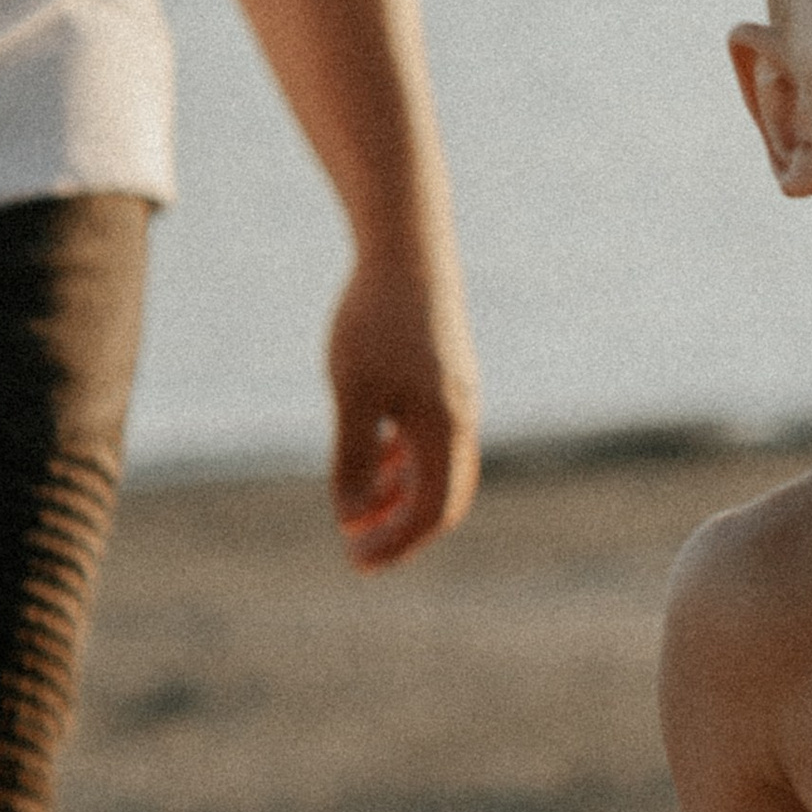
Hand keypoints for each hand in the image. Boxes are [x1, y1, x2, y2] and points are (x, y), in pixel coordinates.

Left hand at [327, 255, 479, 569]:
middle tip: (359, 555)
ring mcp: (457, 398)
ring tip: (357, 516)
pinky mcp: (446, 378)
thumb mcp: (353, 393)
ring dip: (400, 498)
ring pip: (437, 468)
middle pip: (442, 498)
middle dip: (402, 532)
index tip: (356, 562)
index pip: (431, 510)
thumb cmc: (375, 321)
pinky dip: (404, 463)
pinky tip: (373, 462)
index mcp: (445, 429)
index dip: (396, 544)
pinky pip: (432, 439)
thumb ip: (354, 458)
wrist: (408, 250)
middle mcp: (461, 419)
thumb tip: (350, 519)